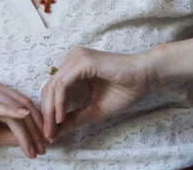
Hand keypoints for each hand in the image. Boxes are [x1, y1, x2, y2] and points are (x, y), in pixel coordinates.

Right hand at [0, 78, 45, 158]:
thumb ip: (13, 133)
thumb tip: (36, 139)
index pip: (23, 103)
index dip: (37, 122)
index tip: (46, 141)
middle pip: (22, 104)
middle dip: (36, 127)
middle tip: (45, 146)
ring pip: (14, 108)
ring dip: (28, 130)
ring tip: (36, 147)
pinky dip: (13, 113)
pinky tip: (25, 118)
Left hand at [41, 46, 155, 140]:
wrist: (146, 77)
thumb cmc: (125, 89)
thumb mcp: (95, 108)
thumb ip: (75, 117)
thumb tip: (55, 132)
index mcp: (75, 66)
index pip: (53, 88)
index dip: (48, 111)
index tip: (50, 133)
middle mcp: (73, 58)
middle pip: (49, 86)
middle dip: (46, 113)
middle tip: (48, 134)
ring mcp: (77, 58)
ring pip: (53, 85)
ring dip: (51, 110)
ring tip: (53, 129)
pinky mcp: (84, 61)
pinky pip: (63, 83)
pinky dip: (59, 102)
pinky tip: (61, 117)